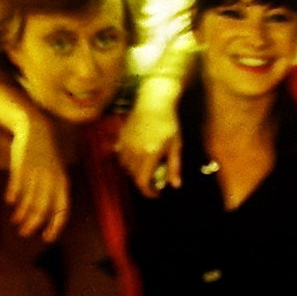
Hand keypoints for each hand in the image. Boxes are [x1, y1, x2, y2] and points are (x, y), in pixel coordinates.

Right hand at [7, 114, 69, 240]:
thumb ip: (53, 192)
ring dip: (22, 214)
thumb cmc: (46, 156)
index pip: (62, 210)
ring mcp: (37, 173)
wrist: (36, 130)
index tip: (46, 238)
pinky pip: (17, 186)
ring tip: (15, 221)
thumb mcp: (56, 173)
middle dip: (33, 224)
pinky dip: (13, 196)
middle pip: (43, 210)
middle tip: (24, 233)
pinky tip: (9, 202)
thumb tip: (46, 215)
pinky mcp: (22, 166)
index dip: (55, 226)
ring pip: (29, 201)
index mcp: (63, 183)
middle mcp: (51, 180)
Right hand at [118, 76, 182, 196]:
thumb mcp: (176, 145)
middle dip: (144, 181)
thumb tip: (175, 186)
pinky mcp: (121, 137)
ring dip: (135, 171)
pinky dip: (127, 161)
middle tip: (155, 179)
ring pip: (126, 167)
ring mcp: (125, 144)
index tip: (156, 194)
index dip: (148, 192)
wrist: (154, 102)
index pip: (142, 182)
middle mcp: (134, 151)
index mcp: (149, 154)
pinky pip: (120, 156)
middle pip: (134, 176)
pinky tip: (137, 155)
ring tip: (147, 166)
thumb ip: (174, 166)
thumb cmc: (169, 123)